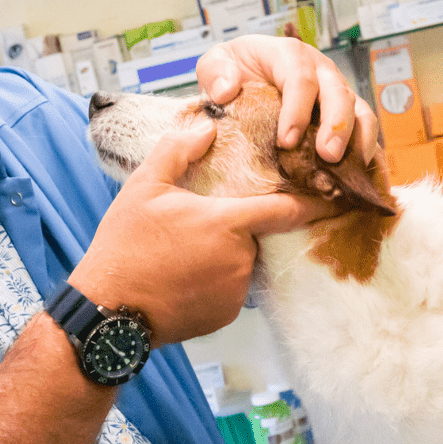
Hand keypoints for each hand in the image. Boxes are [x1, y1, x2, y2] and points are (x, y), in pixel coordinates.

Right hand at [69, 121, 334, 343]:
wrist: (110, 310)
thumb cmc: (125, 246)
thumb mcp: (143, 187)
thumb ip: (178, 150)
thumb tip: (206, 127)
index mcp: (226, 223)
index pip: (284, 210)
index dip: (310, 201)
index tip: (332, 196)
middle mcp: (240, 259)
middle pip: (253, 234)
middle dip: (233, 228)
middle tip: (196, 227)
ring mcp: (235, 291)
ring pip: (240, 262)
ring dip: (222, 255)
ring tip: (182, 254)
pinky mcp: (225, 316)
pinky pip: (229, 290)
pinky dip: (213, 282)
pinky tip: (182, 278)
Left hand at [196, 32, 378, 163]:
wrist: (243, 77)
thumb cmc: (233, 71)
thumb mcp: (215, 63)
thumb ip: (216, 71)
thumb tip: (226, 91)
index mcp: (288, 55)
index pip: (299, 77)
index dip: (297, 109)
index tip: (286, 141)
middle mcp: (319, 70)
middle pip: (338, 92)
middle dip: (337, 125)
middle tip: (328, 156)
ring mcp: (335, 91)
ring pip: (359, 110)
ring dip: (358, 139)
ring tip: (349, 168)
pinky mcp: (344, 113)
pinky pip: (363, 128)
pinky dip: (365, 150)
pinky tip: (358, 174)